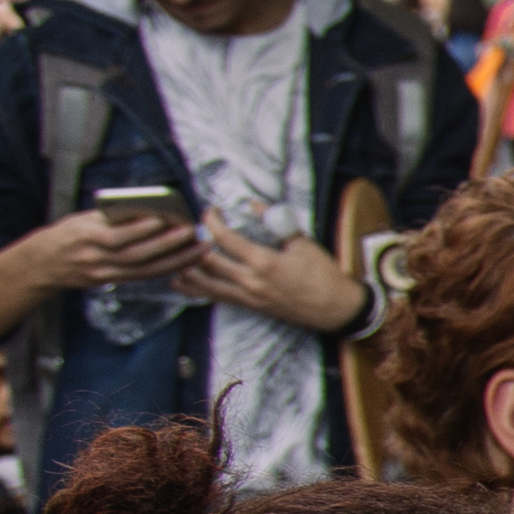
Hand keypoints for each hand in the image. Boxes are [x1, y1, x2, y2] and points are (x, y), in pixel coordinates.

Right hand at [6, 200, 201, 296]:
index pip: (116, 235)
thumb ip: (112, 218)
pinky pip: (141, 276)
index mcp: (84, 237)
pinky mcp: (109, 282)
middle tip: (192, 233)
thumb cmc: (66, 234)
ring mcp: (102, 274)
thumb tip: (149, 211)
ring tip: (198, 248)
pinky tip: (184, 261)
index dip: (142, 229)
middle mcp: (94, 258)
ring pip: (144, 269)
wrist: (41, 264)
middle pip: (136, 254)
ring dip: (174, 260)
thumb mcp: (83, 220)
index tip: (166, 218)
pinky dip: (164, 269)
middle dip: (167, 245)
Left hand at [173, 226, 365, 333]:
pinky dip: (195, 288)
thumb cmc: (323, 274)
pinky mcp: (248, 306)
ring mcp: (246, 297)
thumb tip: (253, 205)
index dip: (212, 221)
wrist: (335, 308)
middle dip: (194, 242)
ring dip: (186, 268)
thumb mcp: (303, 243)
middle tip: (192, 230)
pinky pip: (214, 297)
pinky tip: (183, 280)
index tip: (211, 211)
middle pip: (206, 262)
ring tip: (178, 254)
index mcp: (263, 262)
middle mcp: (249, 281)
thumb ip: (275, 222)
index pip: (224, 238)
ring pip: (203, 284)